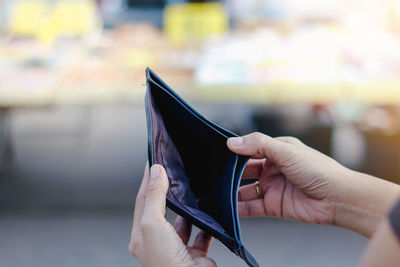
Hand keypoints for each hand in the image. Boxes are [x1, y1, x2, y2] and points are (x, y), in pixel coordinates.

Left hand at [129, 164, 216, 266]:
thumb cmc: (166, 264)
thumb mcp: (153, 225)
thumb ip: (155, 197)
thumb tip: (156, 172)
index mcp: (141, 235)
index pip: (143, 200)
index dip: (149, 180)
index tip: (154, 161)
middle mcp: (157, 241)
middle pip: (162, 209)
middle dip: (169, 190)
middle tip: (175, 172)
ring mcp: (176, 247)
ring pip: (182, 221)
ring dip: (188, 207)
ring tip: (194, 191)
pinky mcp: (195, 253)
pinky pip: (202, 233)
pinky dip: (206, 223)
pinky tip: (209, 212)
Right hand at [227, 132, 399, 236]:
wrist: (339, 199)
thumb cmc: (320, 170)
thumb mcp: (286, 151)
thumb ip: (258, 144)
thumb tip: (232, 142)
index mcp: (277, 151)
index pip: (250, 149)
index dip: (235, 152)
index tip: (217, 154)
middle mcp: (273, 169)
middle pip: (244, 170)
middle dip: (229, 173)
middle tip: (212, 176)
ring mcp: (272, 187)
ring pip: (245, 190)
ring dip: (231, 192)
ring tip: (216, 194)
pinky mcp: (274, 206)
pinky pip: (252, 207)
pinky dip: (240, 208)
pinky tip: (228, 208)